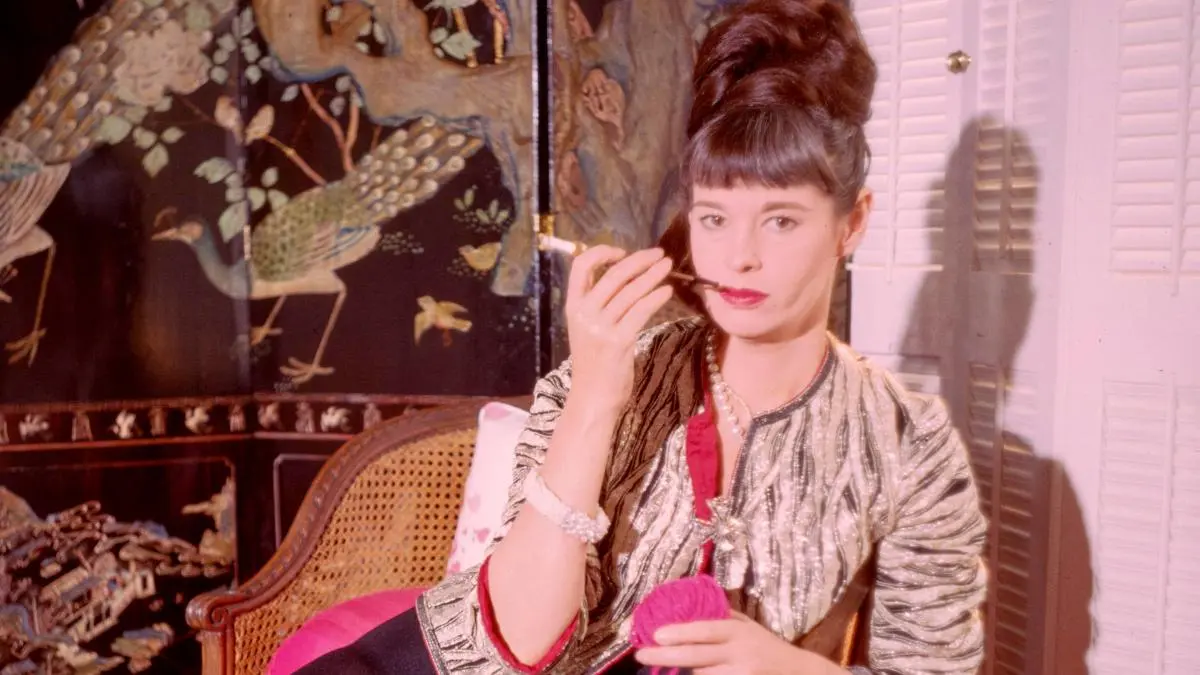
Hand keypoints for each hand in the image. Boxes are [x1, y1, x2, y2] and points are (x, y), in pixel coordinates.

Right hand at [564, 245, 674, 415]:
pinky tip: (667, 290)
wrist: (593, 399)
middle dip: (640, 260)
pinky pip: (641, 310)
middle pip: (613, 274)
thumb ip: (599, 305)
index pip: (580, 266)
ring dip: (653, 274)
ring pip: (630, 291)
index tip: (622, 251)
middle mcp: (584, 313)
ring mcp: (600, 327)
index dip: (602, 253)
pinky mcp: (618, 341)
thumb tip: (626, 278)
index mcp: (573, 307)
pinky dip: (656, 297)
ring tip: (669, 266)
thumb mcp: (588, 330)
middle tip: (660, 254)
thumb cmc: (595, 365)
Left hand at [635, 611, 847, 674]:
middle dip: (665, 657)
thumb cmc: (766, 646)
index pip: (705, 631)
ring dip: (684, 673)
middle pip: (697, 657)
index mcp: (738, 632)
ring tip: (666, 668)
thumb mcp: (748, 626)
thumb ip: (722, 617)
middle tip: (641, 655)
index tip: (656, 634)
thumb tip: (688, 602)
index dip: (680, 633)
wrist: (798, 673)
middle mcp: (739, 654)